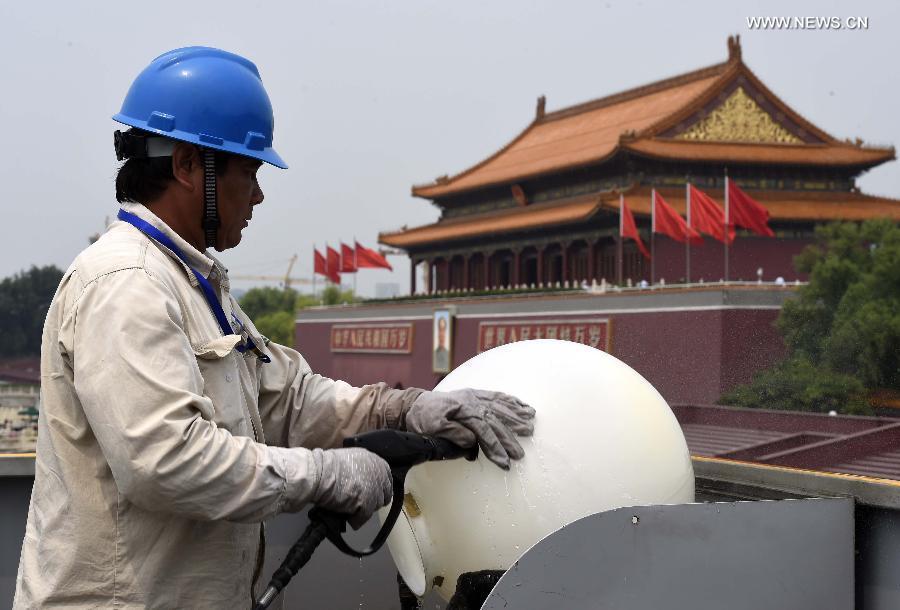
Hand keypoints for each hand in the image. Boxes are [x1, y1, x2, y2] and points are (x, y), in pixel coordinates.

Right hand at [310, 447, 392, 527]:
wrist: (320, 472)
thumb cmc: (329, 465)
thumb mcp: (353, 459)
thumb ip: (363, 468)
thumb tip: (365, 480)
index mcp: (376, 462)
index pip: (386, 480)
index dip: (378, 488)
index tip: (371, 493)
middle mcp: (379, 474)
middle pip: (384, 494)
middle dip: (373, 500)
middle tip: (360, 502)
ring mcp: (374, 489)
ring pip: (376, 506)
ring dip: (365, 509)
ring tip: (352, 509)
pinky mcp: (367, 502)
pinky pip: (364, 517)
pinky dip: (356, 520)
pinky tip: (349, 518)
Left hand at [405, 389, 534, 468]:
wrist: (414, 404)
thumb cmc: (422, 420)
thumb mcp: (432, 429)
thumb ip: (453, 434)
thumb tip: (472, 442)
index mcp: (461, 410)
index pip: (483, 430)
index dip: (494, 446)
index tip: (504, 461)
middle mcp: (471, 401)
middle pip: (494, 420)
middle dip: (509, 438)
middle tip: (520, 454)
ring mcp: (474, 396)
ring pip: (499, 406)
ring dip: (516, 417)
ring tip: (530, 426)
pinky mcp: (475, 394)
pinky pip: (496, 396)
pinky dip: (511, 401)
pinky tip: (523, 405)